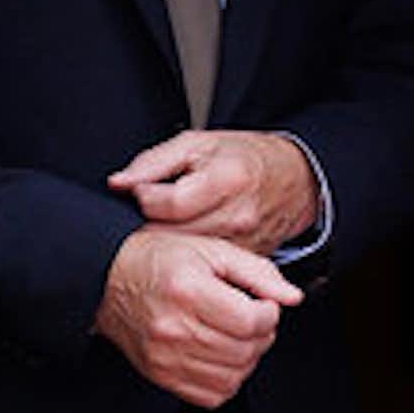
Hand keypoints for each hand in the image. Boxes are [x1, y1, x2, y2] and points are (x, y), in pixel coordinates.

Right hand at [92, 227, 301, 407]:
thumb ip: (257, 272)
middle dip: (263, 336)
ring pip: (232, 377)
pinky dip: (227, 380)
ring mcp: (165, 357)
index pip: (250, 321)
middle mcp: (175, 328)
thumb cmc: (161, 258)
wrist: (110, 278)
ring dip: (248, 358)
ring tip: (239, 335)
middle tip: (256, 318)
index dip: (269, 314)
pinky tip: (222, 355)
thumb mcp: (212, 249)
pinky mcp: (160, 375)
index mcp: (190, 291)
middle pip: (244, 351)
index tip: (265, 304)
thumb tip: (292, 297)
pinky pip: (210, 396)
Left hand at [108, 129, 320, 254]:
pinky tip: (185, 244)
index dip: (145, 197)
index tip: (143, 192)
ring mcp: (245, 243)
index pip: (168, 204)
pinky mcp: (247, 262)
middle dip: (151, 228)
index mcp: (227, 178)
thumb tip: (118, 183)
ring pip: (189, 256)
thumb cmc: (243, 156)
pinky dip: (191, 259)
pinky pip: (208, 269)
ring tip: (164, 230)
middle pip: (175, 236)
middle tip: (147, 217)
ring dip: (169, 247)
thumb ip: (154, 162)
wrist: (295, 179)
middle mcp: (238, 215)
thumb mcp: (198, 143)